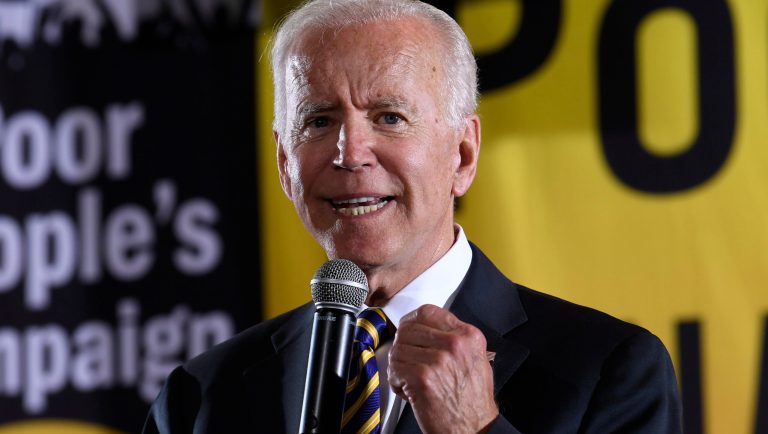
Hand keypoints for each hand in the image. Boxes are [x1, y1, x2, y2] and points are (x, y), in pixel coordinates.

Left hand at [388, 304, 498, 433]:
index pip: (428, 312)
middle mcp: (455, 344)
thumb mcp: (475, 359)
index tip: (408, 332)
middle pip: (408, 329)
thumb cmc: (472, 400)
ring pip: (398, 349)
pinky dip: (396, 382)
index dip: (412, 322)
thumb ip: (454, 338)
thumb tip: (428, 328)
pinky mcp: (422, 378)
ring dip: (398, 367)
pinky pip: (394, 369)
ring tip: (409, 380)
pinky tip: (408, 391)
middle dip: (402, 347)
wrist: (474, 429)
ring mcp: (438, 360)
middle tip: (407, 362)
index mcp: (468, 336)